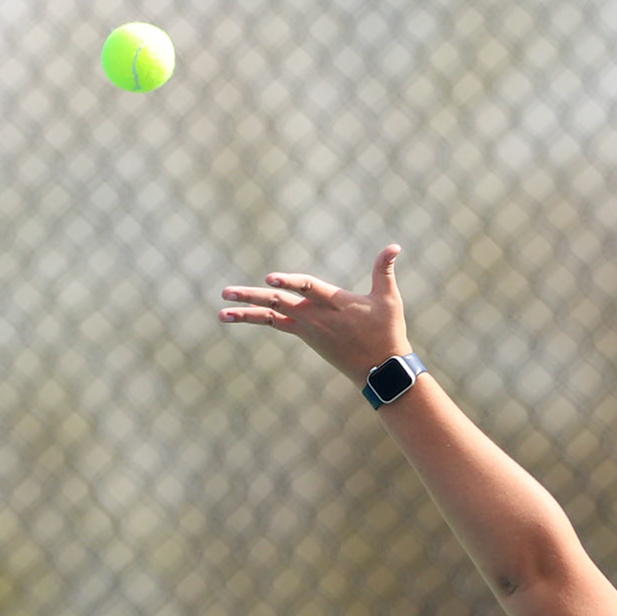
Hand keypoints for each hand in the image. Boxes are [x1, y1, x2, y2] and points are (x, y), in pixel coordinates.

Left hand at [219, 244, 410, 385]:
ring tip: (222, 312)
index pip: (307, 288)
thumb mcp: (389, 299)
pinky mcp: (305, 336)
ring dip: (245, 313)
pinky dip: (256, 319)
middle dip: (251, 297)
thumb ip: (384, 270)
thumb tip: (395, 246)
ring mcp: (308, 328)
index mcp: (335, 303)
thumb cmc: (387, 331)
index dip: (289, 282)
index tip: (269, 279)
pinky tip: (239, 315)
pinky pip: (275, 324)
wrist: (380, 369)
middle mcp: (316, 317)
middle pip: (278, 302)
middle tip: (224, 292)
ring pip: (271, 317)